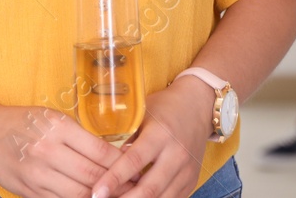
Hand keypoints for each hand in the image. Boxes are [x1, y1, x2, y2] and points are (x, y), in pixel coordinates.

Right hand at [0, 104, 125, 197]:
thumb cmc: (24, 122)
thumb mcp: (54, 118)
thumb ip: (81, 137)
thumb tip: (117, 153)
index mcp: (58, 128)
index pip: (99, 151)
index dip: (122, 164)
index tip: (137, 168)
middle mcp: (48, 152)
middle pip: (92, 176)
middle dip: (118, 185)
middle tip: (136, 187)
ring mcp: (37, 175)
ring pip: (79, 194)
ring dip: (101, 197)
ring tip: (119, 196)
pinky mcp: (29, 192)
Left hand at [90, 80, 213, 197]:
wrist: (198, 106)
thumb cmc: (164, 107)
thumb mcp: (142, 114)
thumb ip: (126, 137)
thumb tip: (105, 161)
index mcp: (160, 134)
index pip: (134, 161)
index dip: (113, 179)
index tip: (97, 192)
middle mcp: (176, 155)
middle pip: (148, 188)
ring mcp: (186, 171)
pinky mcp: (191, 181)